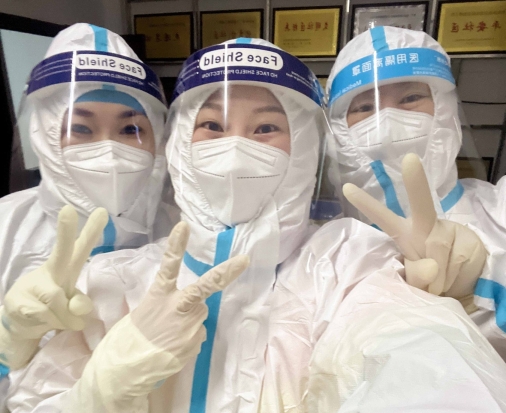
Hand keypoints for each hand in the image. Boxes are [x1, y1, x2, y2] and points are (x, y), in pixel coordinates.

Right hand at [3, 205, 107, 340]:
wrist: (21, 324)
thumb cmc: (54, 308)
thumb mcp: (72, 305)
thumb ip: (80, 303)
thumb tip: (77, 307)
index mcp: (68, 268)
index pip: (81, 248)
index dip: (92, 231)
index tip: (103, 211)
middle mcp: (52, 271)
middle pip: (61, 251)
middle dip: (66, 231)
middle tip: (68, 210)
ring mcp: (33, 284)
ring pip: (57, 299)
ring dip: (64, 317)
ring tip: (62, 321)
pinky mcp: (17, 300)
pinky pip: (44, 315)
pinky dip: (52, 325)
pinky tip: (43, 323)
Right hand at [130, 221, 248, 361]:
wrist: (122, 372)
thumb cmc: (127, 340)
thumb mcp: (142, 314)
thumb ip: (166, 307)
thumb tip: (187, 314)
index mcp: (158, 296)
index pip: (168, 265)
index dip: (176, 246)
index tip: (184, 226)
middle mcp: (176, 308)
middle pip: (205, 286)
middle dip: (227, 272)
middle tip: (244, 260)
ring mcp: (188, 326)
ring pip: (199, 317)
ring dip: (189, 323)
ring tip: (167, 337)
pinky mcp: (194, 343)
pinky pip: (196, 337)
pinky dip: (187, 341)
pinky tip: (170, 348)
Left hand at [343, 153, 486, 298]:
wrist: (466, 279)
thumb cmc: (431, 276)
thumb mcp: (416, 281)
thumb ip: (416, 276)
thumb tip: (431, 267)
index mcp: (404, 233)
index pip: (382, 217)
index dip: (365, 203)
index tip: (346, 188)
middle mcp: (424, 226)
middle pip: (422, 204)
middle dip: (416, 183)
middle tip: (410, 159)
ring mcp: (448, 231)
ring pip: (439, 249)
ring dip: (438, 276)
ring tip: (438, 285)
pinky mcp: (468, 240)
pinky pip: (457, 260)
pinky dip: (453, 277)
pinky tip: (453, 279)